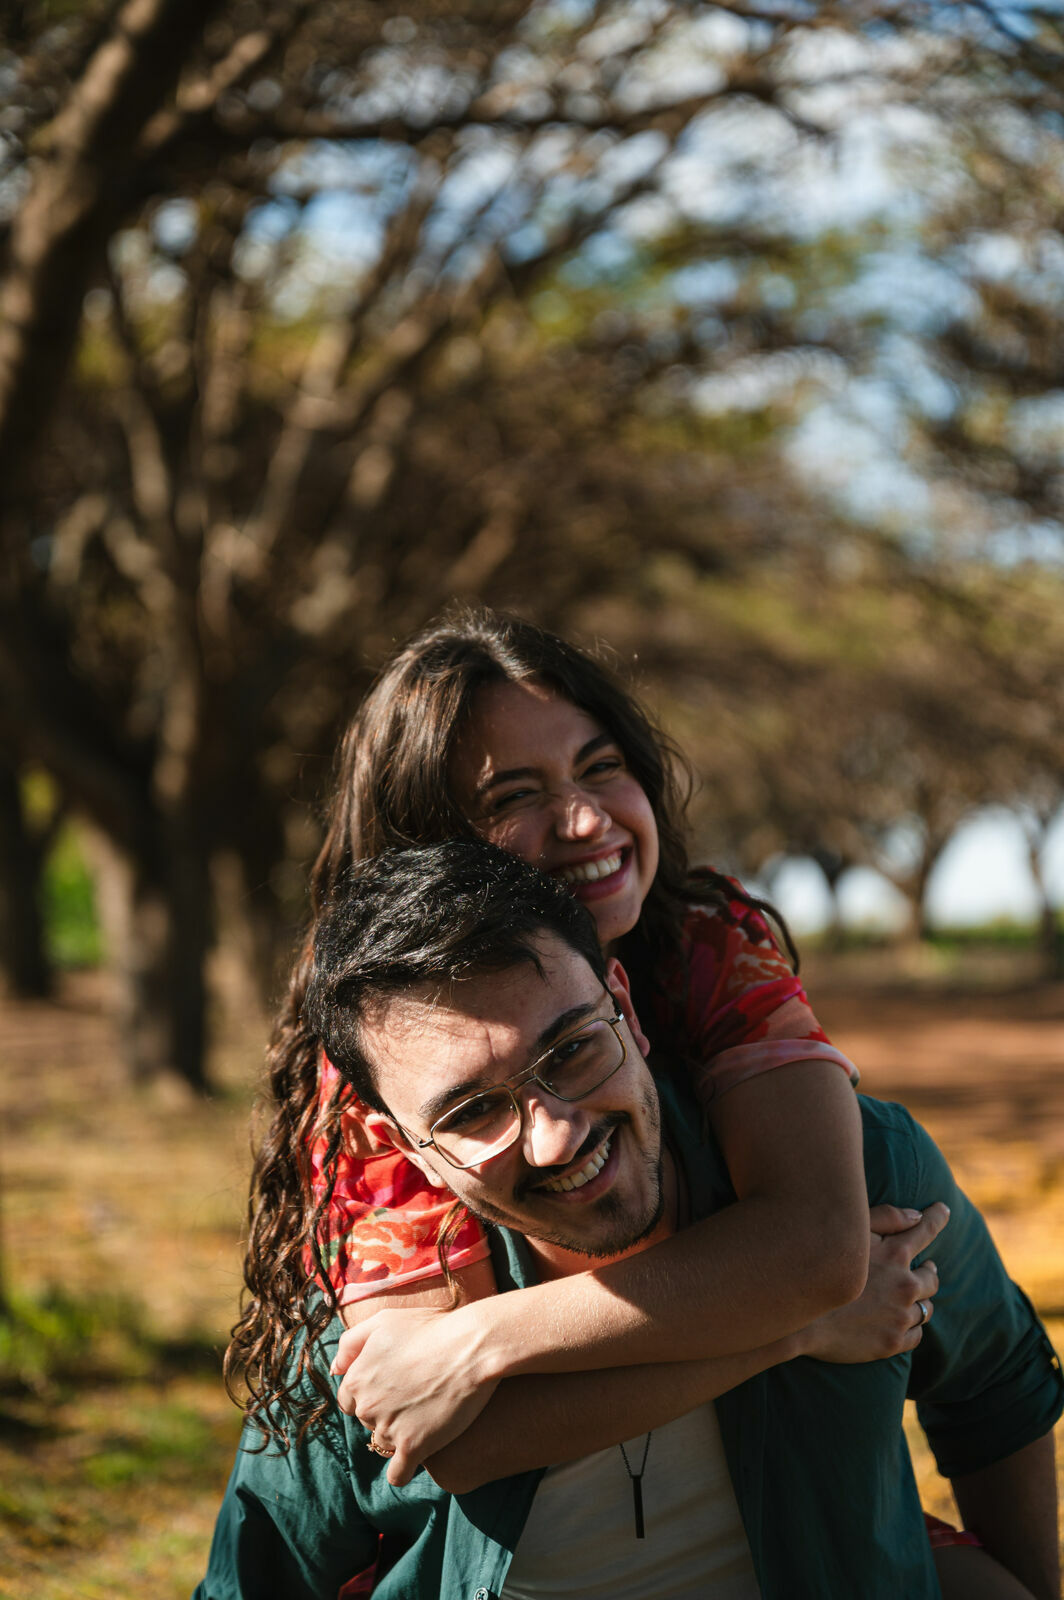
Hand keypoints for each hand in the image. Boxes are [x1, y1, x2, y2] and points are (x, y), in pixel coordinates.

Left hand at [330, 1303, 499, 1486]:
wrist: (471, 1346)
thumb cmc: (431, 1329)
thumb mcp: (384, 1321)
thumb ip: (351, 1343)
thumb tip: (334, 1370)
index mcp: (357, 1378)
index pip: (349, 1400)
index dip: (371, 1393)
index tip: (394, 1387)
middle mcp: (366, 1406)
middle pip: (368, 1421)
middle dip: (386, 1412)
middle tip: (415, 1396)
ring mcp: (389, 1429)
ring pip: (385, 1443)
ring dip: (400, 1435)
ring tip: (427, 1416)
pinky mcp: (414, 1447)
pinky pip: (398, 1474)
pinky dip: (404, 1470)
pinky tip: (418, 1456)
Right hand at [800, 1201, 948, 1363]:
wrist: (798, 1318)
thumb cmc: (819, 1265)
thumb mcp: (848, 1231)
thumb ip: (885, 1218)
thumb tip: (916, 1215)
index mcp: (895, 1254)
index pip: (926, 1229)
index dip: (937, 1217)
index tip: (943, 1210)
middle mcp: (904, 1285)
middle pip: (931, 1277)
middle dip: (928, 1270)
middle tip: (926, 1267)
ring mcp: (900, 1317)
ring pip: (926, 1309)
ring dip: (921, 1301)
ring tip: (914, 1299)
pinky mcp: (892, 1343)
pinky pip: (916, 1334)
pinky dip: (911, 1327)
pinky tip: (903, 1323)